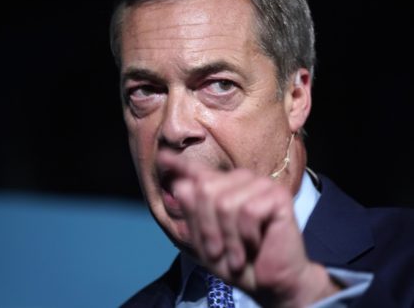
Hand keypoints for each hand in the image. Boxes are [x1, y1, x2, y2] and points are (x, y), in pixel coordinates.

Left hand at [158, 150, 339, 307]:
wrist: (271, 282)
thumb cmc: (238, 261)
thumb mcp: (206, 242)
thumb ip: (192, 214)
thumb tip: (180, 185)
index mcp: (223, 190)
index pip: (198, 172)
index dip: (180, 164)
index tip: (162, 157)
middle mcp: (241, 180)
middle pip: (205, 189)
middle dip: (207, 228)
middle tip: (219, 251)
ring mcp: (260, 185)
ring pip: (225, 203)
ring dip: (228, 238)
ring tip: (237, 253)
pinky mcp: (278, 195)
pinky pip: (248, 211)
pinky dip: (246, 236)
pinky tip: (255, 244)